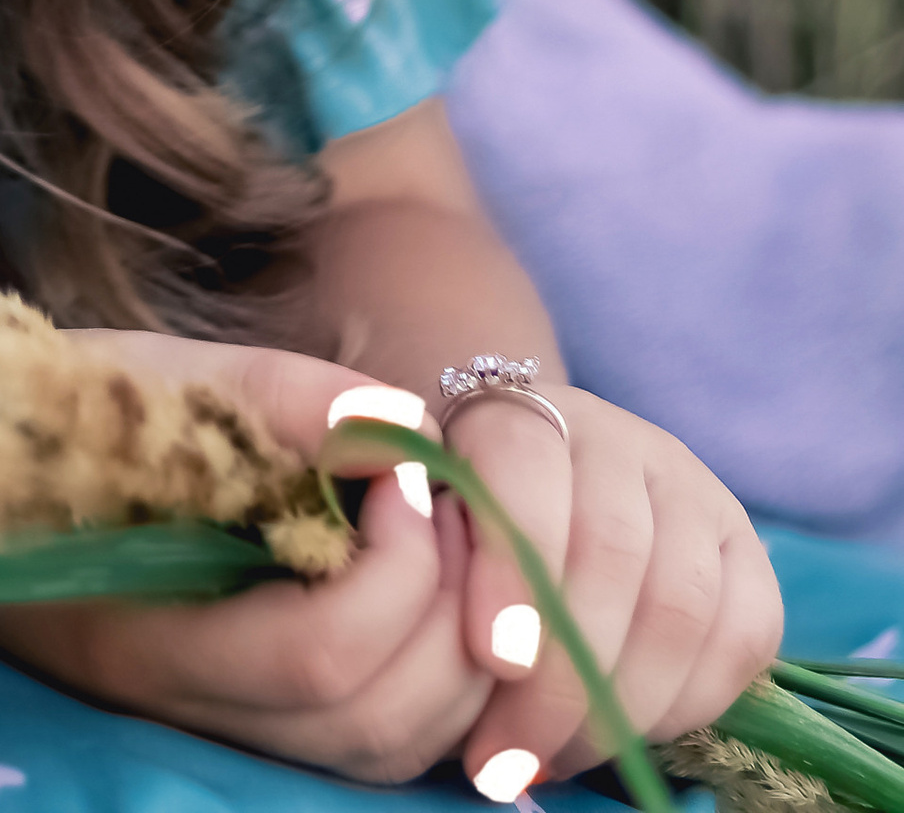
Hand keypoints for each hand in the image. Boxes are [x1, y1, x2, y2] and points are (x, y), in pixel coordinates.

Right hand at [0, 336, 494, 784]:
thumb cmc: (47, 414)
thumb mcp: (146, 374)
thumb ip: (276, 393)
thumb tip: (401, 421)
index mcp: (143, 630)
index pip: (320, 654)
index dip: (396, 565)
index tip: (402, 467)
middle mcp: (182, 711)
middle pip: (371, 718)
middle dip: (442, 603)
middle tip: (441, 497)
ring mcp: (215, 734)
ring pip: (385, 752)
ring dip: (450, 651)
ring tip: (438, 537)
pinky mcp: (244, 732)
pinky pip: (373, 750)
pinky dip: (431, 683)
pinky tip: (419, 588)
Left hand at [451, 384, 782, 793]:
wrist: (522, 488)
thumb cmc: (457, 526)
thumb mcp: (421, 529)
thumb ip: (430, 577)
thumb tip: (458, 684)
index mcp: (515, 409)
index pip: (520, 465)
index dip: (512, 566)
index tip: (492, 660)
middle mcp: (613, 436)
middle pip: (609, 548)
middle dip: (562, 675)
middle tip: (508, 756)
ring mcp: (689, 486)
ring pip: (679, 599)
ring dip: (622, 703)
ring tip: (560, 757)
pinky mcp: (746, 545)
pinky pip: (745, 632)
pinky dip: (692, 701)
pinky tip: (634, 733)